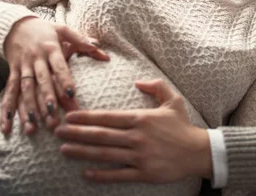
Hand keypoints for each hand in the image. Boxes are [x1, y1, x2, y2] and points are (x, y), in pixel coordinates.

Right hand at [1, 17, 108, 134]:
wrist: (15, 25)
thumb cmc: (45, 30)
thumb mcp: (63, 30)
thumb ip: (83, 42)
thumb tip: (105, 55)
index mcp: (51, 48)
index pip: (59, 66)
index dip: (65, 80)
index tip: (71, 94)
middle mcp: (36, 59)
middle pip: (42, 81)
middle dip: (47, 99)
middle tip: (53, 116)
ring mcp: (23, 66)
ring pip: (25, 89)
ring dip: (28, 108)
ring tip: (33, 125)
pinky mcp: (12, 72)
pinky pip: (9, 91)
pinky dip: (7, 109)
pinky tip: (6, 126)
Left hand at [54, 79, 211, 182]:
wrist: (198, 152)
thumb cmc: (183, 126)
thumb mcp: (173, 100)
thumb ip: (155, 87)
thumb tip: (137, 81)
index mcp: (141, 118)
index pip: (107, 117)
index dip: (86, 117)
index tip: (69, 116)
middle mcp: (137, 137)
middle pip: (101, 135)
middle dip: (76, 133)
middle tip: (57, 132)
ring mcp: (140, 156)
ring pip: (105, 154)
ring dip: (82, 152)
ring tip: (64, 149)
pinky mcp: (144, 173)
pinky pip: (119, 174)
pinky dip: (102, 174)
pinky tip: (86, 173)